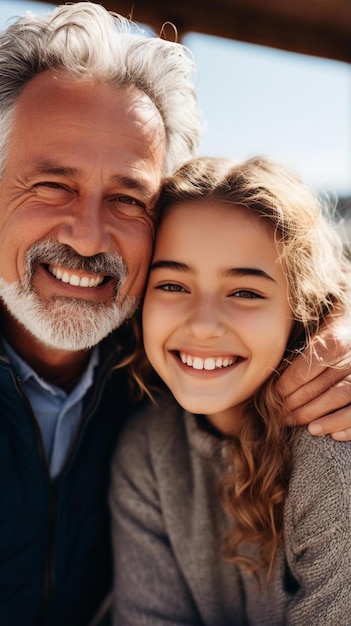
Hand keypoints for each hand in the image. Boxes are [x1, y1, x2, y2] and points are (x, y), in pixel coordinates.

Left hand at [278, 315, 350, 439]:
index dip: (284, 389)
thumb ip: (298, 353)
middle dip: (298, 406)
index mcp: (332, 343)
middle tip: (284, 417)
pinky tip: (333, 435)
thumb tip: (274, 378)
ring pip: (341, 399)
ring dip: (322, 419)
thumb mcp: (316, 334)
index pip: (301, 372)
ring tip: (308, 429)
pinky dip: (347, 426)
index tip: (274, 398)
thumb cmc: (334, 334)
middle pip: (319, 389)